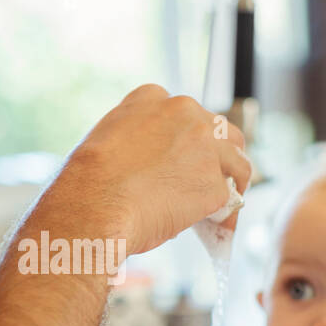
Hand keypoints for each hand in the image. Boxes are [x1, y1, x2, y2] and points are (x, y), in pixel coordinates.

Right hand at [53, 85, 253, 255]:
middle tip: (217, 177)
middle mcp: (185, 113)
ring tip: (226, 202)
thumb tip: (153, 165)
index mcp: (152, 97)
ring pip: (237, 162)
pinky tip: (215, 227)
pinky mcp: (213, 183)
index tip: (187, 155)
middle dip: (221, 154)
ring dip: (233, 181)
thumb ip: (138, 140)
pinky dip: (224, 215)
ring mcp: (204, 147)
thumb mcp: (107, 139)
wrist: (93, 207)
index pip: (187, 113)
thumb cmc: (89, 183)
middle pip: (222, 131)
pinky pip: (228, 199)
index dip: (190, 137)